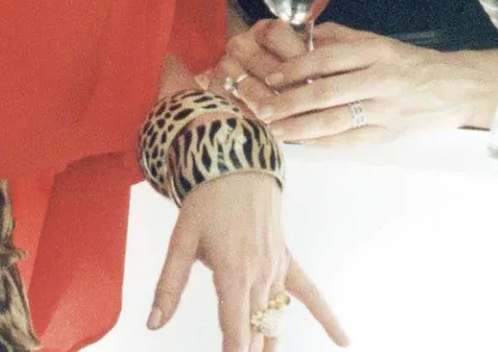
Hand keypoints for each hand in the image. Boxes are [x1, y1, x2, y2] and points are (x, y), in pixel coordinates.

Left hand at [147, 171, 347, 351]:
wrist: (239, 165)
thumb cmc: (206, 201)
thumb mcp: (181, 240)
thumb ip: (168, 286)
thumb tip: (154, 324)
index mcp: (232, 272)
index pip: (236, 329)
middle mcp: (259, 274)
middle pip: (256, 329)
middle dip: (248, 350)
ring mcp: (276, 268)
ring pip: (275, 319)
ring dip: (269, 345)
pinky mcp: (286, 260)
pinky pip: (310, 293)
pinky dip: (327, 318)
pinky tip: (342, 340)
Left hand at [212, 21, 490, 144]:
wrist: (455, 88)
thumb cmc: (411, 64)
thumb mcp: (380, 42)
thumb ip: (343, 39)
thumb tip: (306, 35)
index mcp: (376, 52)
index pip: (328, 60)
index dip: (296, 69)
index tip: (271, 78)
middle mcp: (380, 79)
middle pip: (327, 93)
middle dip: (290, 103)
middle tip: (263, 109)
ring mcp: (385, 110)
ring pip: (336, 121)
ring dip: (301, 127)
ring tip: (275, 130)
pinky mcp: (389, 133)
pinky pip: (350, 141)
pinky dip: (324, 142)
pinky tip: (303, 142)